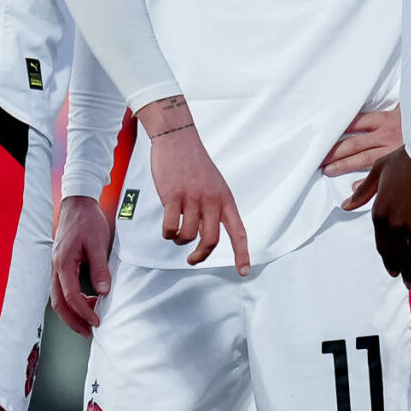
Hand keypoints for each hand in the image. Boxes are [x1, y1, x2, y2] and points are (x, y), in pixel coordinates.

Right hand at [51, 195, 114, 335]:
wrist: (77, 204)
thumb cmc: (87, 221)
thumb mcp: (98, 243)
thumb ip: (100, 269)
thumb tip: (103, 292)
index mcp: (63, 263)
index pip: (71, 296)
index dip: (84, 312)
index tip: (97, 321)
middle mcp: (55, 268)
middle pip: (59, 303)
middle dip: (73, 321)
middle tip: (89, 332)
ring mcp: (56, 267)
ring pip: (58, 298)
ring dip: (72, 313)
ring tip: (89, 322)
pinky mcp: (60, 265)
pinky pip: (62, 289)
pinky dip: (72, 301)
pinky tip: (88, 302)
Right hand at [139, 95, 249, 270]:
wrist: (178, 138)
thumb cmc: (194, 164)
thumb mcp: (212, 186)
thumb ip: (211, 210)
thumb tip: (203, 236)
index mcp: (225, 199)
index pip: (239, 231)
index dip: (242, 254)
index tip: (244, 272)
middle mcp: (212, 200)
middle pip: (211, 240)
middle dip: (200, 256)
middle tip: (192, 260)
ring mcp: (192, 197)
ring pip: (188, 236)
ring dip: (179, 241)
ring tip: (175, 235)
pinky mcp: (173, 195)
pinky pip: (170, 226)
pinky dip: (167, 233)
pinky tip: (166, 228)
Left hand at [324, 107, 403, 180]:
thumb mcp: (403, 108)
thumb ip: (388, 107)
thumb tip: (377, 99)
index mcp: (384, 120)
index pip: (355, 123)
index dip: (337, 129)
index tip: (322, 136)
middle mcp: (385, 135)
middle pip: (354, 143)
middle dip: (334, 152)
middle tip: (318, 158)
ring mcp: (393, 150)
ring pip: (364, 158)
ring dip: (344, 165)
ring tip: (328, 171)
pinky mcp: (402, 163)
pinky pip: (381, 174)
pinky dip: (367, 181)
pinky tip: (354, 187)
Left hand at [357, 147, 410, 288]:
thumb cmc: (403, 160)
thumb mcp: (377, 173)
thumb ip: (362, 193)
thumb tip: (345, 205)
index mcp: (380, 214)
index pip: (382, 246)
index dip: (389, 262)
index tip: (394, 271)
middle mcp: (395, 224)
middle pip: (399, 256)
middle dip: (404, 273)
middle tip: (409, 284)